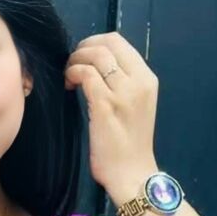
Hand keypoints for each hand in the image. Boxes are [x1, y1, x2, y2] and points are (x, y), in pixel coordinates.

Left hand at [64, 30, 159, 197]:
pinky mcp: (106, 104)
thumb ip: (122, 84)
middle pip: (107, 42)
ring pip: (95, 55)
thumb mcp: (134, 106)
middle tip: (72, 64)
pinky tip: (69, 86)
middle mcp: (139, 81)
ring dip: (75, 60)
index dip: (94, 42)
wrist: (132, 174)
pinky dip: (73, 74)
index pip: (119, 41)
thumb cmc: (130, 146)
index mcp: (147, 79)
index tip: (83, 57)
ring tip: (69, 76)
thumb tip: (97, 65)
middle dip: (83, 48)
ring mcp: (123, 92)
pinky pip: (85, 74)